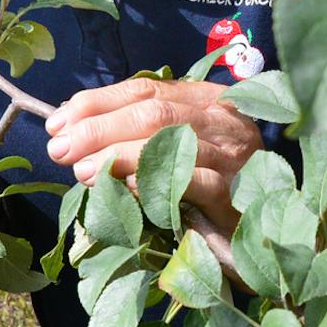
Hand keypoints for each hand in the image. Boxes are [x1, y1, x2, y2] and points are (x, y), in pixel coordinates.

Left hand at [44, 78, 264, 226]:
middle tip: (60, 148)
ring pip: (170, 141)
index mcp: (207, 102)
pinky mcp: (236, 195)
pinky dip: (154, 181)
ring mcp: (234, 156)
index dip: (98, 102)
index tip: (59, 121)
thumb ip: (139, 136)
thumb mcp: (178, 153)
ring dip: (117, 154)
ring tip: (82, 171)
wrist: (267, 235)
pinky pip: (193, 181)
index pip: (145, 90)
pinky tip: (125, 188)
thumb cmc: (212, 193)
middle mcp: (223, 121)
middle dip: (99, 127)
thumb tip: (75, 131)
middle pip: (153, 112)